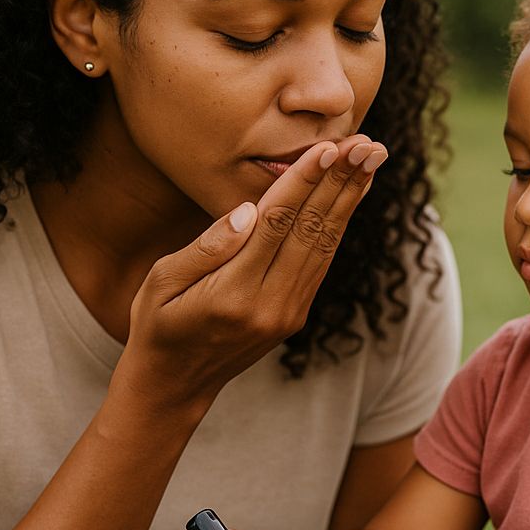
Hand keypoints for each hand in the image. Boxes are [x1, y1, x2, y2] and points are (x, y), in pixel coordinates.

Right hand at [114, 134, 386, 415]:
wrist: (175, 385)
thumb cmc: (158, 325)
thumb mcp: (162, 283)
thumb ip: (205, 247)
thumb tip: (248, 211)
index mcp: (231, 294)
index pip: (276, 227)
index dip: (303, 184)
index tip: (327, 148)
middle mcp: (269, 305)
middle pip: (311, 232)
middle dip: (341, 183)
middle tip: (368, 144)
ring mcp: (287, 313)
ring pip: (325, 245)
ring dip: (349, 200)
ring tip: (371, 160)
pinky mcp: (295, 315)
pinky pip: (321, 262)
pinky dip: (339, 224)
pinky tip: (351, 195)